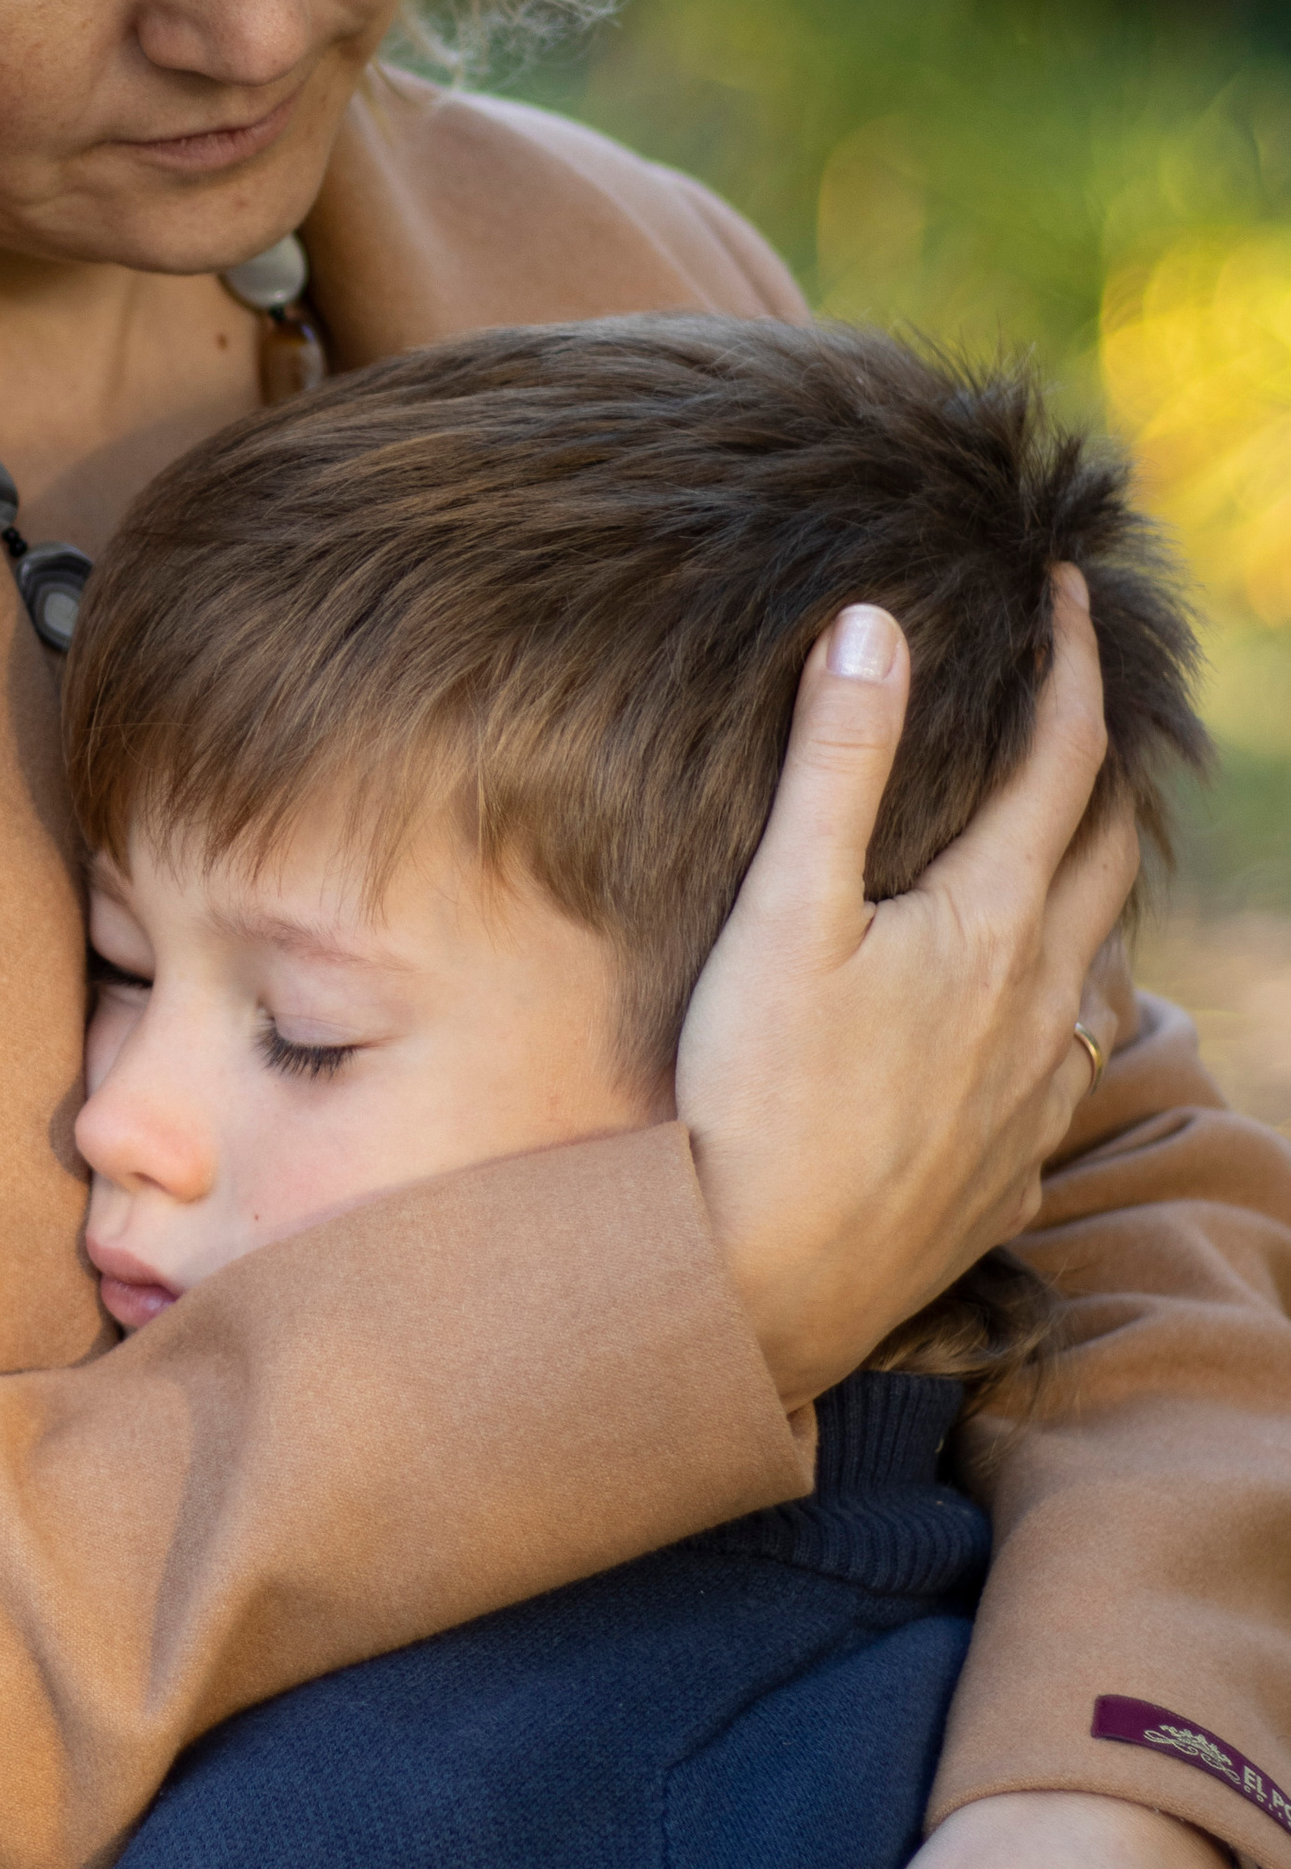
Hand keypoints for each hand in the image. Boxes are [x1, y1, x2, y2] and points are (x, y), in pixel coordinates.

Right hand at [676, 570, 1134, 1406]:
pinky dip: (1057, 1011)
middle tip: (1085, 707)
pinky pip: (1064, 1071)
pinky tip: (1017, 1023)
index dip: (1075, 662)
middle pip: (1112, 855)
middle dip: (1110, 766)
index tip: (1070, 589)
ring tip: (1061, 850)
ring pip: (1101, 966)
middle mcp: (1041, 1005)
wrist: (759, 1279)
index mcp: (992, 923)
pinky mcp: (1010, 1171)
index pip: (1065, 759)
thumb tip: (877, 623)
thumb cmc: (756, 1091)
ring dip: (1093, 890)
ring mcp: (1035, 1097)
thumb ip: (835, 762)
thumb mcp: (784, 910)